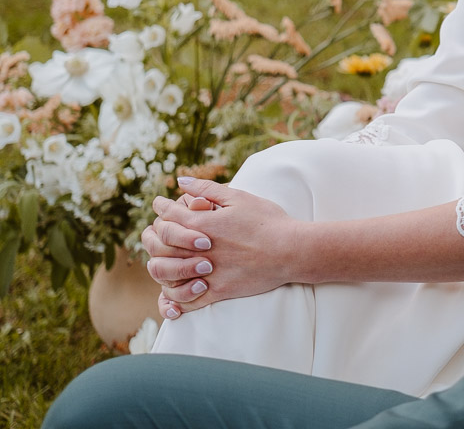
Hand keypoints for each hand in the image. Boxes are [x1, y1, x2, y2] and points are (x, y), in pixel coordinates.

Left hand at [147, 176, 304, 318]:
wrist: (292, 250)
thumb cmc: (268, 221)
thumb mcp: (239, 198)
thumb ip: (207, 189)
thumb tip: (182, 182)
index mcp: (204, 225)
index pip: (168, 216)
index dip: (161, 207)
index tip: (160, 202)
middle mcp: (200, 250)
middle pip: (160, 244)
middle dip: (152, 235)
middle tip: (153, 229)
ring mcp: (207, 273)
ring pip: (167, 274)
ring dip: (159, 265)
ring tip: (161, 257)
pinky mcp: (218, 291)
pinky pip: (187, 301)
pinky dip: (174, 300)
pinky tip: (170, 294)